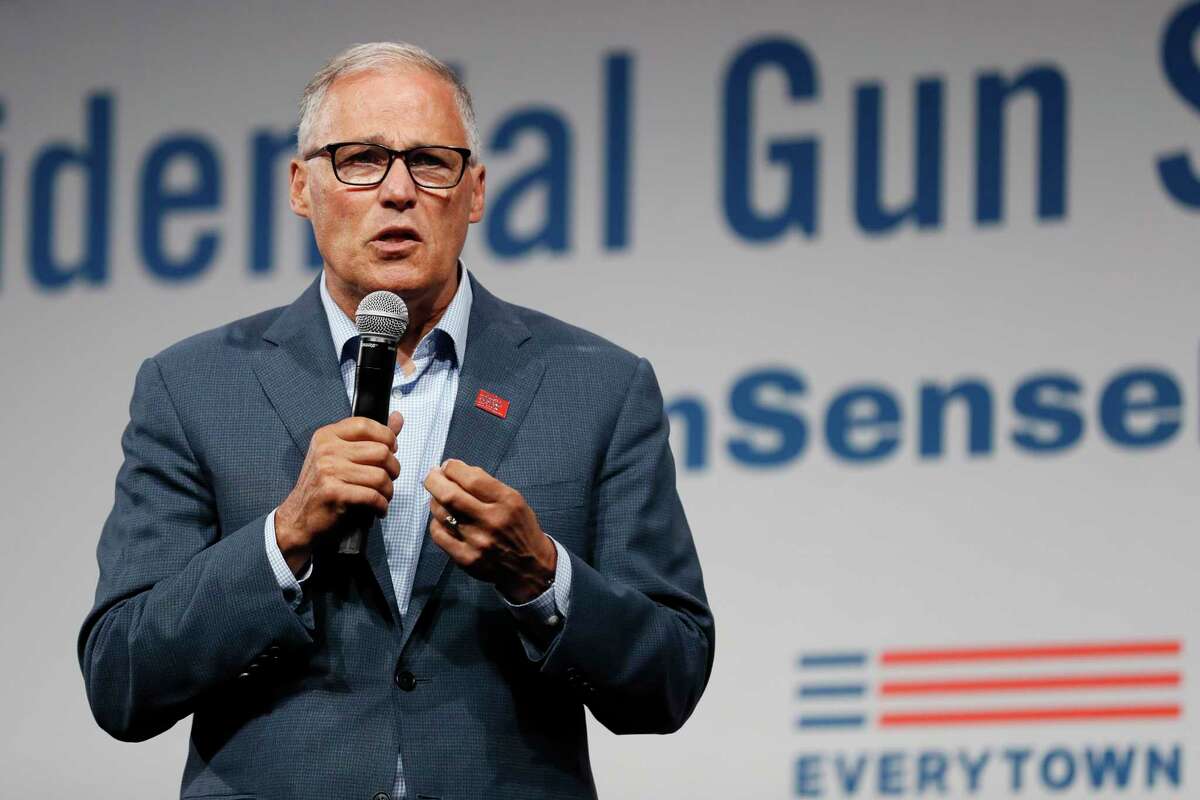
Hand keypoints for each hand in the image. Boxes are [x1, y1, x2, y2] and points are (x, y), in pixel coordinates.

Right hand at [275, 412, 402, 573]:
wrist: (298, 518)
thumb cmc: (323, 487)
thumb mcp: (340, 456)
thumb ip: (371, 437)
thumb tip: (398, 417)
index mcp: (327, 436)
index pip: (365, 425)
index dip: (386, 437)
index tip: (391, 450)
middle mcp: (326, 450)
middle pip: (380, 451)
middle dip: (393, 468)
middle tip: (389, 479)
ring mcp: (328, 471)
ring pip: (380, 476)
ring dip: (388, 490)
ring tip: (384, 496)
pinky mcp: (334, 493)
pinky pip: (373, 496)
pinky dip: (381, 505)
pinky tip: (378, 508)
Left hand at [424, 459, 556, 602]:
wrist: (529, 567)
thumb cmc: (519, 528)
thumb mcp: (514, 500)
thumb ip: (487, 484)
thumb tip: (455, 470)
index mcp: (507, 502)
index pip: (472, 478)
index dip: (453, 468)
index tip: (448, 466)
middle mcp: (491, 521)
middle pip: (450, 495)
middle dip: (434, 480)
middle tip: (432, 476)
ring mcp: (477, 542)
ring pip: (441, 513)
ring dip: (435, 500)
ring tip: (439, 497)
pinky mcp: (465, 559)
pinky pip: (438, 534)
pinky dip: (436, 522)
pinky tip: (442, 520)